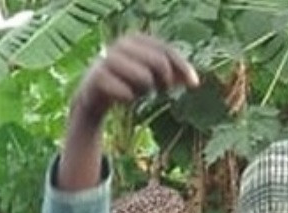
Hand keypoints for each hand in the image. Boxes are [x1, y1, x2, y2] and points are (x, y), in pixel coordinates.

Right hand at [72, 34, 197, 124]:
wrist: (92, 94)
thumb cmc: (126, 82)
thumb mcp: (150, 76)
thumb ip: (171, 75)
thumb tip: (194, 81)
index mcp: (136, 39)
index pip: (166, 50)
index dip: (182, 67)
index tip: (195, 85)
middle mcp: (122, 44)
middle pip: (159, 63)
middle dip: (165, 81)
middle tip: (161, 91)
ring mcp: (109, 59)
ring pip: (144, 78)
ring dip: (145, 90)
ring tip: (139, 92)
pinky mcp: (98, 77)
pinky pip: (126, 93)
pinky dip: (129, 99)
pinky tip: (125, 99)